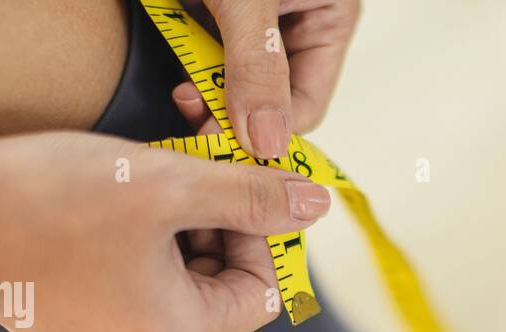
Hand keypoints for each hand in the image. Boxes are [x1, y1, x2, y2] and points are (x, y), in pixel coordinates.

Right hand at [0, 131, 329, 331]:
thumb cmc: (52, 202)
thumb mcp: (169, 187)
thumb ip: (250, 198)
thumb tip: (315, 205)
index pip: (262, 289)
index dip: (257, 229)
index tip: (229, 181)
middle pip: (219, 287)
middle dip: (214, 224)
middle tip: (187, 169)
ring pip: (174, 281)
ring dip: (175, 227)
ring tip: (142, 183)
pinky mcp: (74, 331)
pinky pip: (130, 287)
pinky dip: (135, 245)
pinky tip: (105, 206)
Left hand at [189, 0, 360, 157]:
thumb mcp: (249, 0)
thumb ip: (257, 67)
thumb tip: (268, 142)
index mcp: (327, 19)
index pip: (305, 106)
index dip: (267, 133)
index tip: (226, 144)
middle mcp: (295, 26)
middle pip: (267, 102)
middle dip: (229, 114)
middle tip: (197, 115)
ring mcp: (252, 24)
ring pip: (231, 86)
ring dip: (204, 95)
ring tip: (183, 92)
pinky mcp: (214, 15)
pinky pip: (203, 60)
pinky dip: (189, 71)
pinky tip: (177, 73)